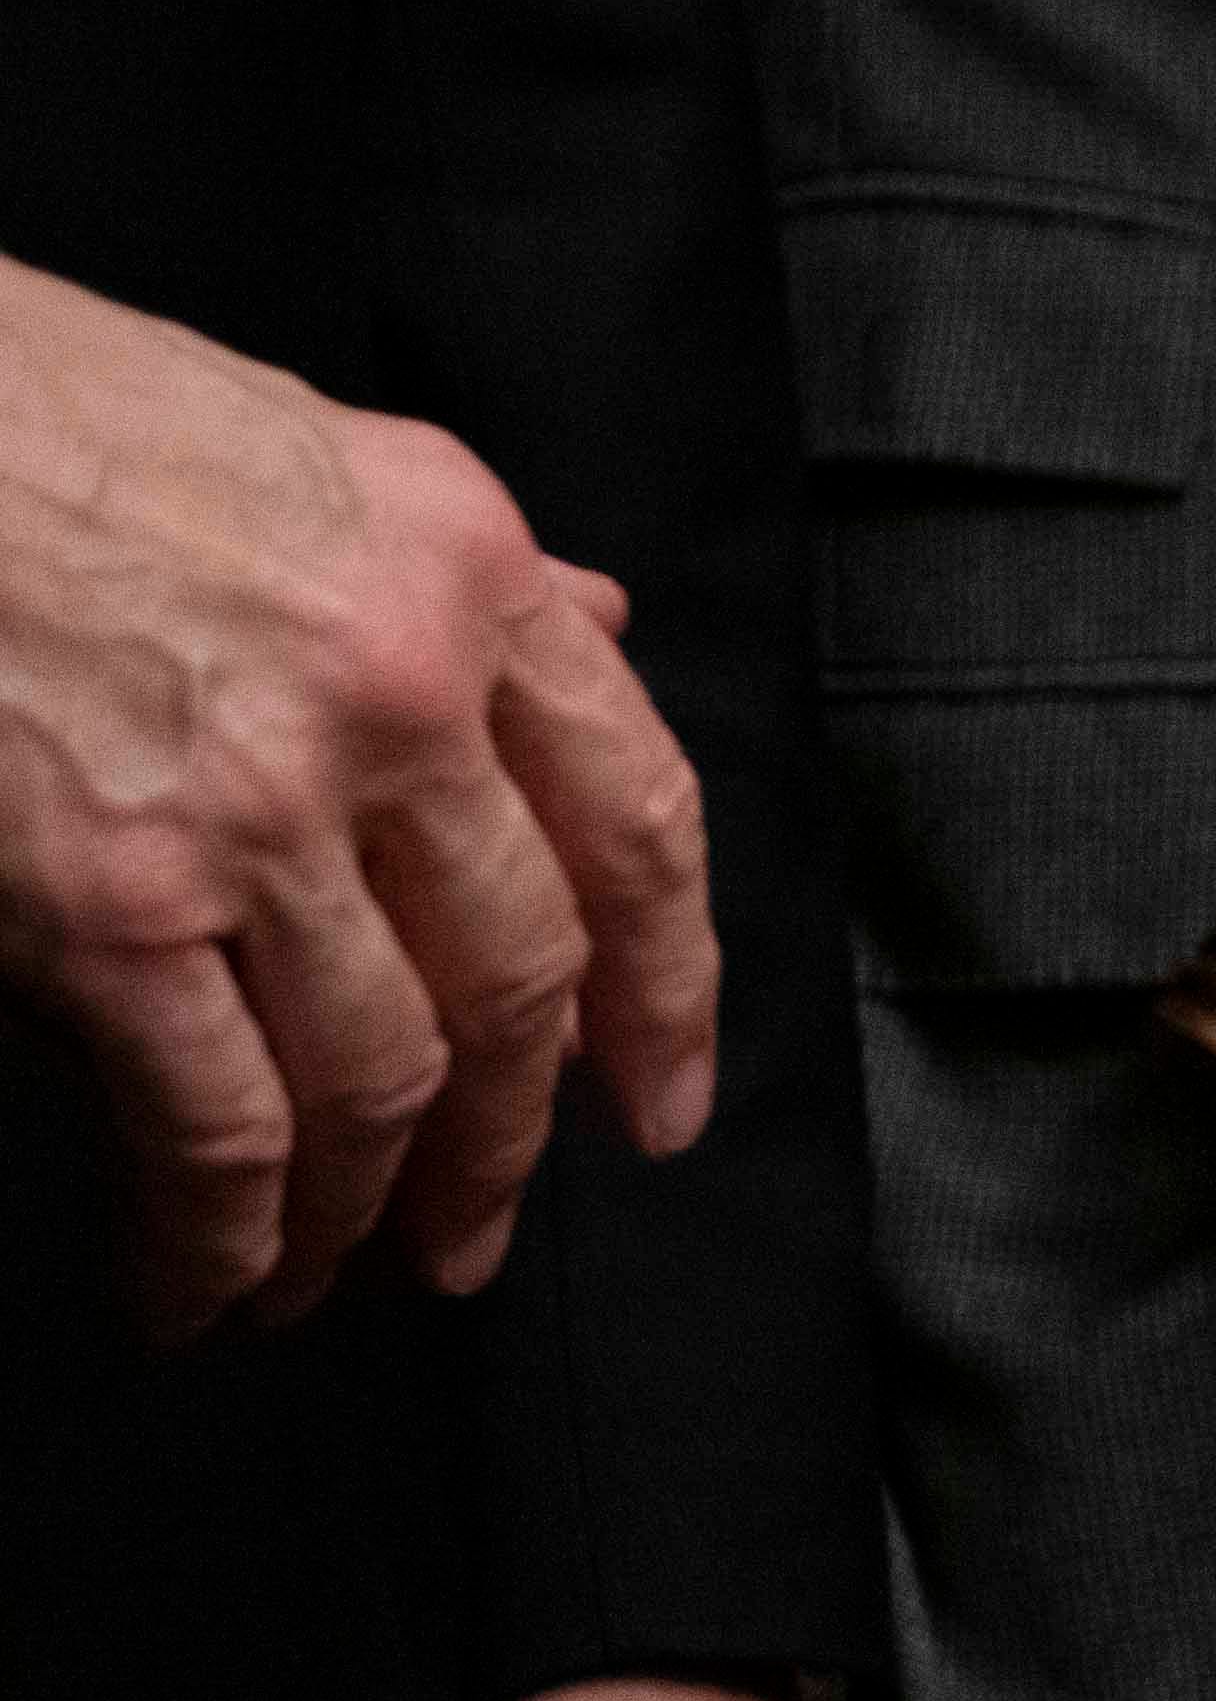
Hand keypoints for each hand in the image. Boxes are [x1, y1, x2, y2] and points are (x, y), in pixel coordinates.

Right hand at [0, 256, 719, 1335]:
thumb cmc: (30, 421)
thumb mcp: (299, 445)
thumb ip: (460, 569)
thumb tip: (600, 630)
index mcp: (464, 572)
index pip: (639, 819)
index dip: (668, 988)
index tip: (656, 1100)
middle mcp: (400, 693)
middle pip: (525, 977)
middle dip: (511, 1139)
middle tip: (474, 1233)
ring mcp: (260, 810)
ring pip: (387, 1074)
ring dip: (363, 1207)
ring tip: (320, 1274)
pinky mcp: (116, 909)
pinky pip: (220, 1124)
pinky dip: (220, 1232)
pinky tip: (199, 1279)